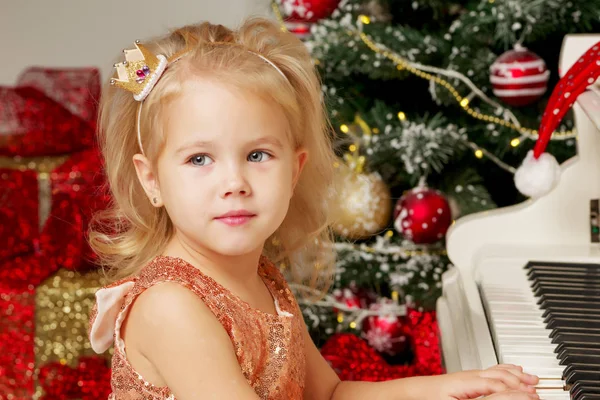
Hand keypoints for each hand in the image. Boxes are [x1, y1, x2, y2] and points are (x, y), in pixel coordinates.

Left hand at [403, 364, 538, 399]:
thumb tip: (505, 393)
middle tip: (539, 392)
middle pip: (501, 377)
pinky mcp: (463, 379)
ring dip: (516, 376)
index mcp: (467, 383)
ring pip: (496, 372)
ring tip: (532, 379)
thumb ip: (484, 397)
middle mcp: (468, 377)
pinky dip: (504, 371)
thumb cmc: (428, 399)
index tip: (535, 397)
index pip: (500, 386)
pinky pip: (488, 371)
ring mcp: (466, 376)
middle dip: (521, 383)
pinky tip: (511, 371)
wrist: (408, 394)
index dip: (519, 392)